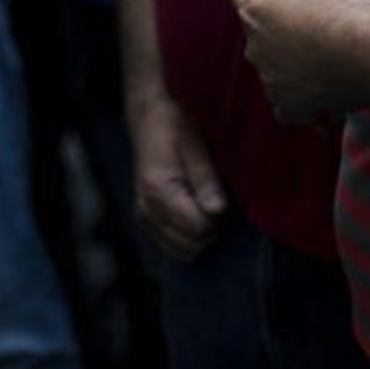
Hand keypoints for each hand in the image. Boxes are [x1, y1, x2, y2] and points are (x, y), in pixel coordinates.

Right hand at [128, 92, 225, 260]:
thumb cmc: (175, 124)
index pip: (197, 227)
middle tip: (218, 201)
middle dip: (211, 229)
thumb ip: (205, 178)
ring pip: (182, 251)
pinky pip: (172, 245)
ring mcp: (144, 218)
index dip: (218, 217)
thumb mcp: (195, 144)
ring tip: (208, 206)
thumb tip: (217, 211)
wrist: (149, 117)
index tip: (224, 196)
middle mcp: (147, 211)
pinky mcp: (146, 220)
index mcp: (158, 191)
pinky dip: (188, 237)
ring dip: (201, 236)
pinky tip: (196, 213)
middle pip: (191, 245)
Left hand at [231, 0, 369, 124]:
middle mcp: (253, 47)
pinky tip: (323, 81)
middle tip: (322, 11)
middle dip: (283, 17)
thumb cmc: (341, 5)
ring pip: (275, 60)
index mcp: (252, 9)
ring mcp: (271, 80)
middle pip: (261, 25)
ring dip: (293, 52)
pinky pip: (287, 98)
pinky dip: (301, 91)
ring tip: (331, 44)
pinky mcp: (291, 106)